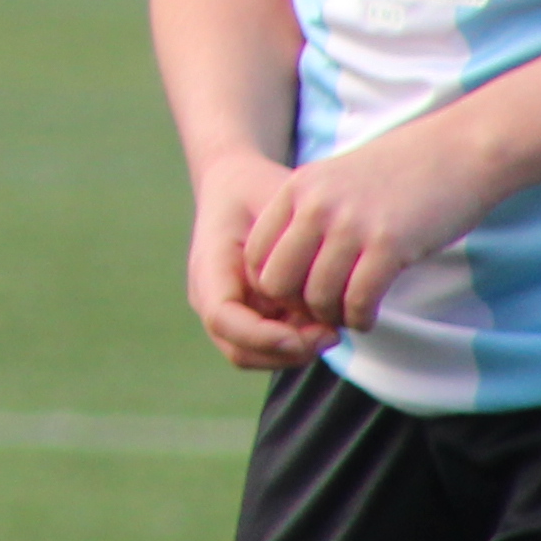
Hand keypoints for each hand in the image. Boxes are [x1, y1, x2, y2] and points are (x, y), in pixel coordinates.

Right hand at [181, 151, 336, 372]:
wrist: (235, 184)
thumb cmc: (258, 189)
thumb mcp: (276, 205)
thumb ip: (290, 244)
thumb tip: (316, 289)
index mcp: (209, 266)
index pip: (223, 318)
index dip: (262, 336)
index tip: (306, 334)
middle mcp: (209, 296)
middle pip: (240, 350)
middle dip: (287, 352)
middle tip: (331, 334)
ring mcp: (226, 310)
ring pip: (256, 356)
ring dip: (295, 351)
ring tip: (330, 328)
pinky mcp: (246, 315)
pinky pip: (269, 347)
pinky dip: (297, 343)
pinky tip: (323, 321)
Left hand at [231, 118, 497, 339]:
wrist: (460, 147)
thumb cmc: (401, 170)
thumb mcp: (337, 180)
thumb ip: (309, 214)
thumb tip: (291, 271)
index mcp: (297, 188)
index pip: (254, 254)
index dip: (272, 286)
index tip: (298, 295)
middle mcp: (316, 205)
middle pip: (276, 282)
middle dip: (296, 308)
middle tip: (321, 312)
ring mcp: (351, 225)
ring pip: (317, 297)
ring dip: (332, 317)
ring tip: (348, 316)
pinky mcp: (389, 245)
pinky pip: (358, 301)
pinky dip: (360, 319)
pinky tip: (369, 317)